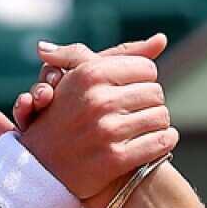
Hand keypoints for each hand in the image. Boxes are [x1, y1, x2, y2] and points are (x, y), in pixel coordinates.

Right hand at [0, 35, 177, 200]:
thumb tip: (162, 39)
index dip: (143, 80)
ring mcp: (106, 130)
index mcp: (89, 74)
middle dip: (151, 102)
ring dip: (159, 123)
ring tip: (147, 126)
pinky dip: (165, 142)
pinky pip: (160, 143)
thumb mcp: (81, 76)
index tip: (134, 90)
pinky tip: (157, 141)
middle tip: (139, 110)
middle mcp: (97, 100)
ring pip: (161, 117)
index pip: (146, 68)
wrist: (41, 168)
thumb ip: (120, 55)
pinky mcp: (114, 159)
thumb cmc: (65, 115)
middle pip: (156, 92)